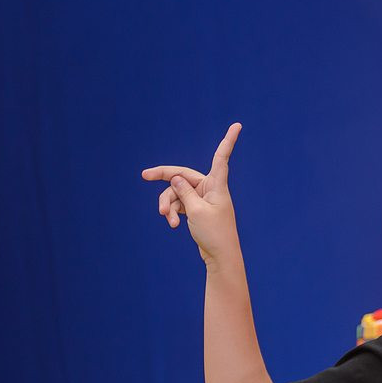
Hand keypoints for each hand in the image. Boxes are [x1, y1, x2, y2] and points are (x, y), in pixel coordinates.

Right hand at [142, 123, 241, 266]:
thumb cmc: (213, 233)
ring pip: (177, 193)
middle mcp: (211, 189)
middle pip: (183, 176)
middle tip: (144, 175)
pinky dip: (173, 212)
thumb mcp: (196, 210)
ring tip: (168, 220)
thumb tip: (176, 177)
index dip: (229, 141)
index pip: (221, 157)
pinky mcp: (196, 209)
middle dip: (164, 179)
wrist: (219, 257)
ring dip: (168, 205)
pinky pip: (179, 204)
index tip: (237, 125)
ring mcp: (202, 199)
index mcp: (217, 185)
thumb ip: (184, 192)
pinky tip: (171, 223)